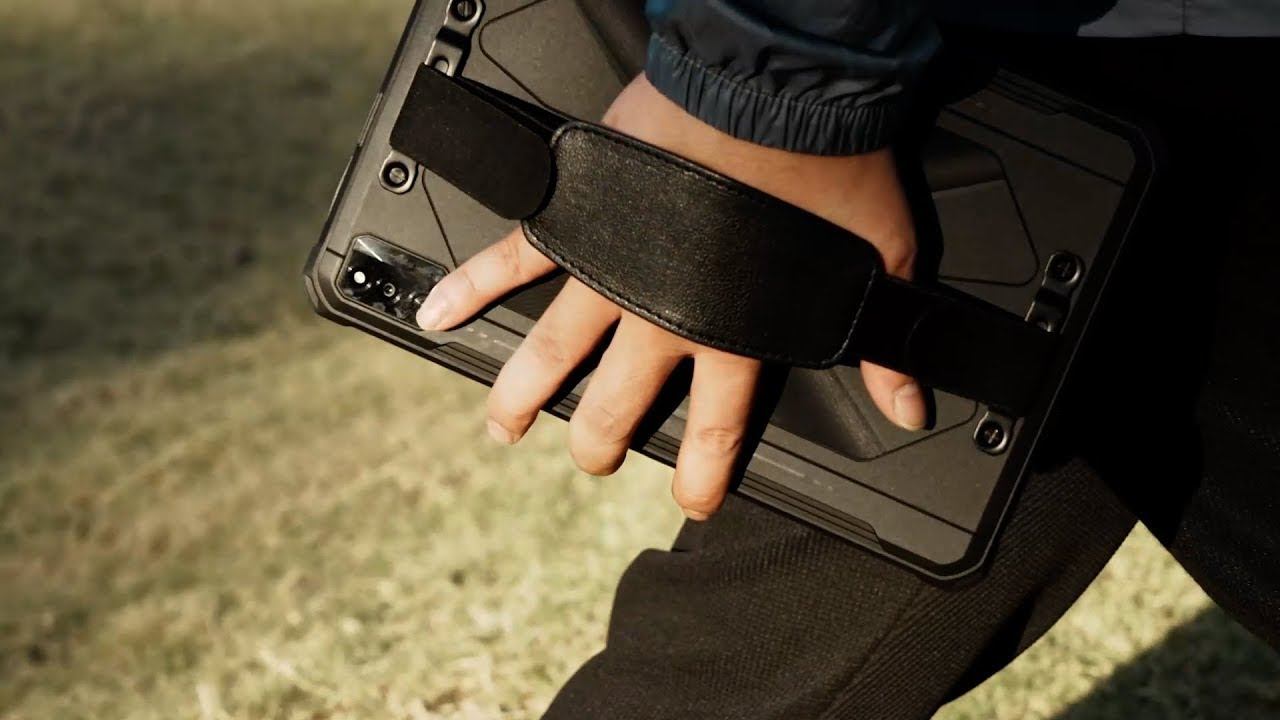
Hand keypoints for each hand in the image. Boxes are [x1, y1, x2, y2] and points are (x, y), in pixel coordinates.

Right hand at [416, 76, 922, 519]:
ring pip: (555, 351)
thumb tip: (909, 405)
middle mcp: (663, 314)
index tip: (693, 502)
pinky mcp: (579, 212)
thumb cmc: (829, 162)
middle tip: (593, 458)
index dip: (700, 475)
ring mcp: (613, 267)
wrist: (779, 82)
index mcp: (733, 331)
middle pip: (617, 403)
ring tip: (502, 426)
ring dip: (523, 393)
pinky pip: (513, 257)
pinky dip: (470, 284)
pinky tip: (435, 311)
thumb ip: (878, 340)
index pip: (714, 429)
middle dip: (600, 443)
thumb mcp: (874, 259)